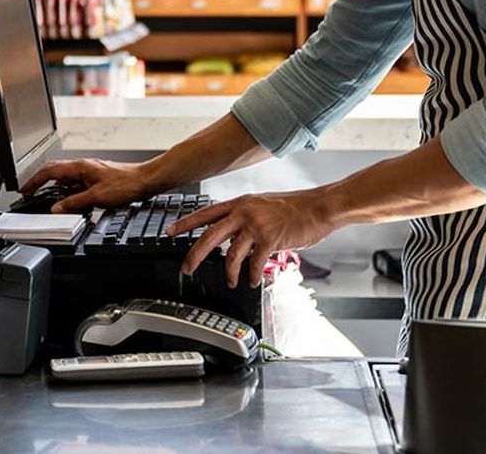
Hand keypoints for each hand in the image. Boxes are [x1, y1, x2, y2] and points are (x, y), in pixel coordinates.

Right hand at [20, 158, 160, 213]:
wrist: (145, 181)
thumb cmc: (126, 183)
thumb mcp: (96, 197)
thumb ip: (74, 203)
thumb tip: (57, 208)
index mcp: (79, 167)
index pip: (49, 171)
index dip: (34, 181)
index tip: (25, 189)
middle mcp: (83, 167)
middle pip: (55, 173)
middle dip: (41, 183)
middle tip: (31, 193)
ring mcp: (90, 172)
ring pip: (67, 180)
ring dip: (57, 190)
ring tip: (51, 202)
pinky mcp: (97, 179)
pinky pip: (77, 185)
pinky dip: (70, 193)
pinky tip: (72, 203)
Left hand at [168, 191, 338, 287]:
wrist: (316, 207)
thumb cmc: (292, 208)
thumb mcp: (261, 206)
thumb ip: (243, 218)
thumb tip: (229, 234)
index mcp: (239, 203)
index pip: (205, 213)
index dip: (185, 223)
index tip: (169, 231)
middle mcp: (244, 212)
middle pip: (210, 236)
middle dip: (194, 255)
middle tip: (187, 268)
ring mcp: (256, 226)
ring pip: (231, 254)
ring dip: (229, 272)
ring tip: (231, 281)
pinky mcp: (270, 239)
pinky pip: (253, 264)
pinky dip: (251, 276)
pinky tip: (253, 281)